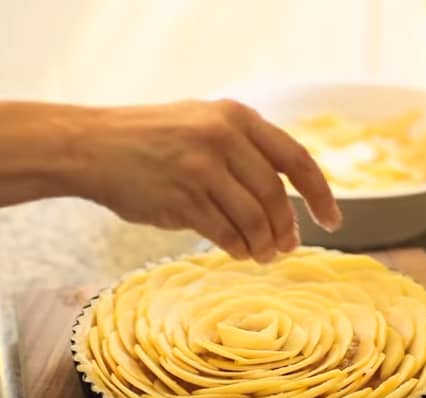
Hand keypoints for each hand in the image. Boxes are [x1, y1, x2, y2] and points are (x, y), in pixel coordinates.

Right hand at [72, 99, 341, 261]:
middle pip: (276, 197)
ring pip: (253, 220)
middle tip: (287, 247)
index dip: (320, 194)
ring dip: (263, 245)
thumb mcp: (202, 122)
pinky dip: (237, 248)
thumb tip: (283, 197)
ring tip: (262, 254)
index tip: (332, 220)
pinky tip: (237, 252)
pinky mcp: (181, 199)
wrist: (93, 146)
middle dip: (287, 228)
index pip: (296, 158)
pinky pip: (224, 233)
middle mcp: (223, 138)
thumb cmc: (150, 138)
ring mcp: (201, 169)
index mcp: (235, 116)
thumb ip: (243, 149)